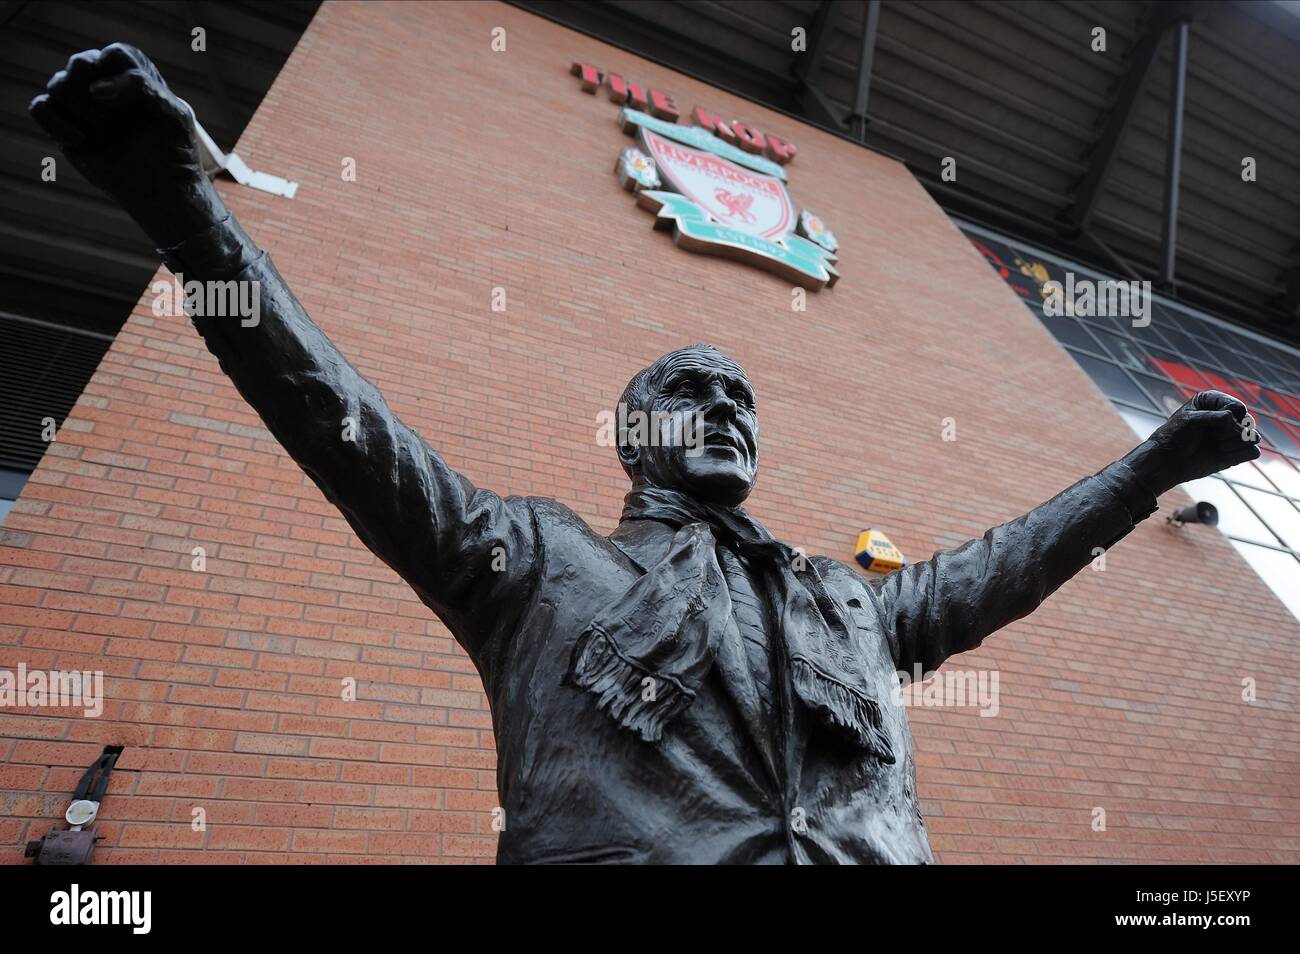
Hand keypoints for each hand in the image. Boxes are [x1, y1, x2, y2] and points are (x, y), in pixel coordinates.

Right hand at [29, 43, 224, 246]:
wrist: (164, 189)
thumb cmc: (175, 151)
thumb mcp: (176, 117)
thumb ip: (143, 89)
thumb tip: (95, 89)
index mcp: (134, 72)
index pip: (115, 55)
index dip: (119, 79)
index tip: (132, 108)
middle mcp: (104, 80)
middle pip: (79, 64)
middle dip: (99, 98)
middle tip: (119, 124)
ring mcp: (81, 101)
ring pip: (58, 84)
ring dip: (81, 111)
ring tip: (106, 133)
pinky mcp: (64, 123)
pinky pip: (39, 107)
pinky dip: (54, 123)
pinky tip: (80, 141)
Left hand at [1124, 390, 1261, 495]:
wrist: (1166, 462)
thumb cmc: (1174, 437)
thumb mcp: (1190, 420)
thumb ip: (1215, 417)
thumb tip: (1238, 423)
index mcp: (1215, 400)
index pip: (1237, 407)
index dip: (1224, 418)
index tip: (1203, 422)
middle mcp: (1228, 414)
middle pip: (1247, 422)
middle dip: (1227, 432)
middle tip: (1208, 436)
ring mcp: (1234, 433)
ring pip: (1253, 437)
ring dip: (1231, 444)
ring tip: (1212, 445)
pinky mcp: (1237, 451)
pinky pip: (1253, 452)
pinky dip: (1237, 455)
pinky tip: (1220, 455)